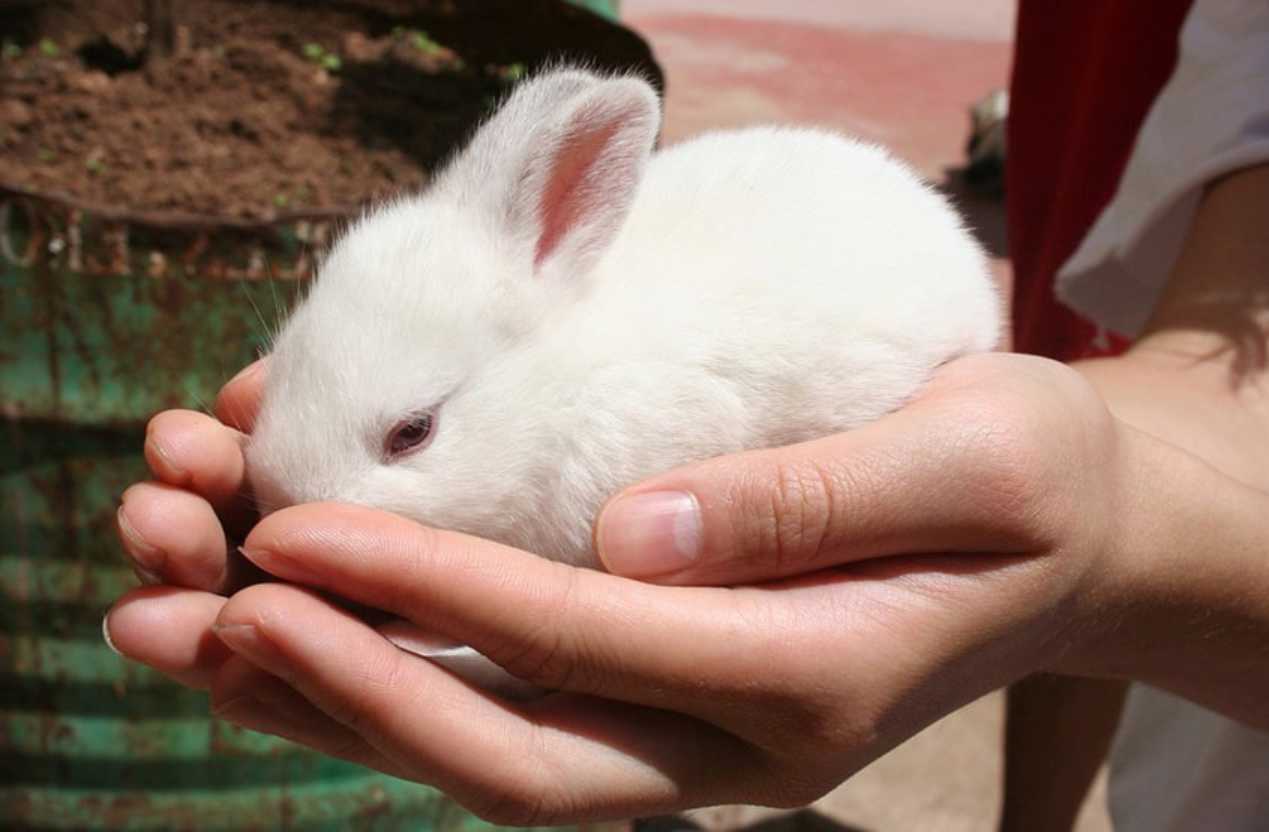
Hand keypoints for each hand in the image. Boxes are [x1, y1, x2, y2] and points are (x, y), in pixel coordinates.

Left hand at [107, 352, 1161, 822]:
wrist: (1075, 543)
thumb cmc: (1033, 481)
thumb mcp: (970, 458)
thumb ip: (809, 499)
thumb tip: (629, 531)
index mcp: (814, 679)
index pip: (581, 638)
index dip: (427, 587)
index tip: (290, 527)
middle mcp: (742, 742)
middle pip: (512, 753)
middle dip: (345, 688)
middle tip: (199, 607)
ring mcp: (706, 742)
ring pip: (496, 757)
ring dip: (344, 704)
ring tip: (199, 633)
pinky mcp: (680, 709)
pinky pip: (522, 718)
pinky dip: (405, 685)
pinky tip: (313, 640)